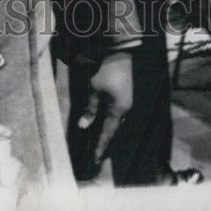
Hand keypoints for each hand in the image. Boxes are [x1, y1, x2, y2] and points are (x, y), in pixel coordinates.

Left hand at [77, 50, 132, 166]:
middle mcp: (125, 108)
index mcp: (118, 110)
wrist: (118, 50)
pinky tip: (107, 120)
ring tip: (102, 140)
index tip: (96, 159)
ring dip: (110, 130)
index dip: (101, 147)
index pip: (108, 134)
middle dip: (106, 141)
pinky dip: (112, 119)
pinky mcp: (125, 92)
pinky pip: (118, 111)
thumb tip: (84, 126)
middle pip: (115, 129)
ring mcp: (127, 99)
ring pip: (118, 120)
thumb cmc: (104, 71)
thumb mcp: (93, 90)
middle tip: (99, 154)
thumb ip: (90, 109)